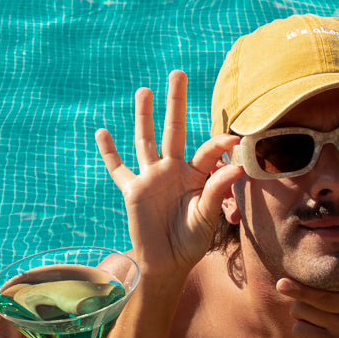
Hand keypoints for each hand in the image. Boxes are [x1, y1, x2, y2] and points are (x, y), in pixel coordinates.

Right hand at [95, 69, 243, 278]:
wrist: (166, 263)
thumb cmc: (191, 243)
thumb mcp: (207, 217)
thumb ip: (216, 190)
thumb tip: (236, 167)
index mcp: (196, 176)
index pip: (207, 151)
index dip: (220, 144)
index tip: (235, 140)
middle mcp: (173, 171)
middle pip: (173, 130)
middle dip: (175, 103)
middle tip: (178, 74)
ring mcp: (151, 178)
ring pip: (145, 141)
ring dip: (144, 116)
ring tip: (144, 91)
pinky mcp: (132, 190)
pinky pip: (118, 168)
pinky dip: (109, 152)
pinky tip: (102, 133)